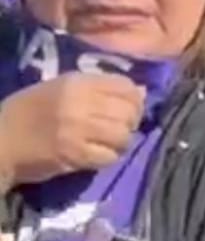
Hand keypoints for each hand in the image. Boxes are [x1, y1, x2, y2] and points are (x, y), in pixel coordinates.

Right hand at [0, 74, 145, 188]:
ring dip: (120, 142)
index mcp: (76, 82)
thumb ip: (98, 89)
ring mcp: (77, 129)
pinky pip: (109, 157)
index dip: (134, 99)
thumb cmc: (28, 112)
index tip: (127, 109)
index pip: (125, 86)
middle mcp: (79, 102)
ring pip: (123, 135)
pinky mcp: (74, 154)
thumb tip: (141, 91)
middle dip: (130, 123)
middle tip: (118, 130)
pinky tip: (96, 155)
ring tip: (107, 144)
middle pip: (128, 112)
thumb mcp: (59, 89)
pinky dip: (108, 158)